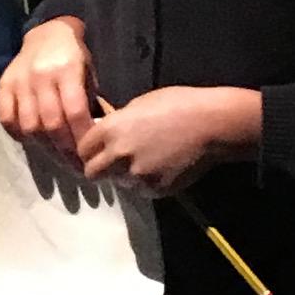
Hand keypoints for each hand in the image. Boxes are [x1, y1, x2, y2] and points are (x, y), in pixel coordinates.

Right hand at [0, 16, 97, 158]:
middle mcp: (40, 76)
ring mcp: (19, 81)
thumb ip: (89, 103)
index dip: (82, 137)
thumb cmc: (74, 57)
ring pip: (29, 125)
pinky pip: (6, 118)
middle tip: (75, 164)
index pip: (75, 112)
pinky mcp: (3, 85)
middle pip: (51, 124)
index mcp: (67, 70)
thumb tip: (95, 139)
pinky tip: (33, 140)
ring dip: (44, 147)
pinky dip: (18, 135)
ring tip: (57, 156)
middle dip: (65, 150)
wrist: (47, 33)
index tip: (90, 154)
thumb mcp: (88, 73)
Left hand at [81, 84, 259, 191]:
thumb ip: (116, 124)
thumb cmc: (178, 105)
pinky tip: (160, 166)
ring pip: (118, 182)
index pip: (82, 150)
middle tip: (112, 162)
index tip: (95, 150)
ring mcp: (137, 175)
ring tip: (143, 160)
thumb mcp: (138, 105)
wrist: (212, 125)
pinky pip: (141, 190)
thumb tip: (105, 134)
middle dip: (99, 168)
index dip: (87, 150)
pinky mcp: (155, 189)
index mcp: (111, 130)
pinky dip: (145, 182)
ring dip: (124, 175)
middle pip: (92, 173)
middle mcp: (118, 155)